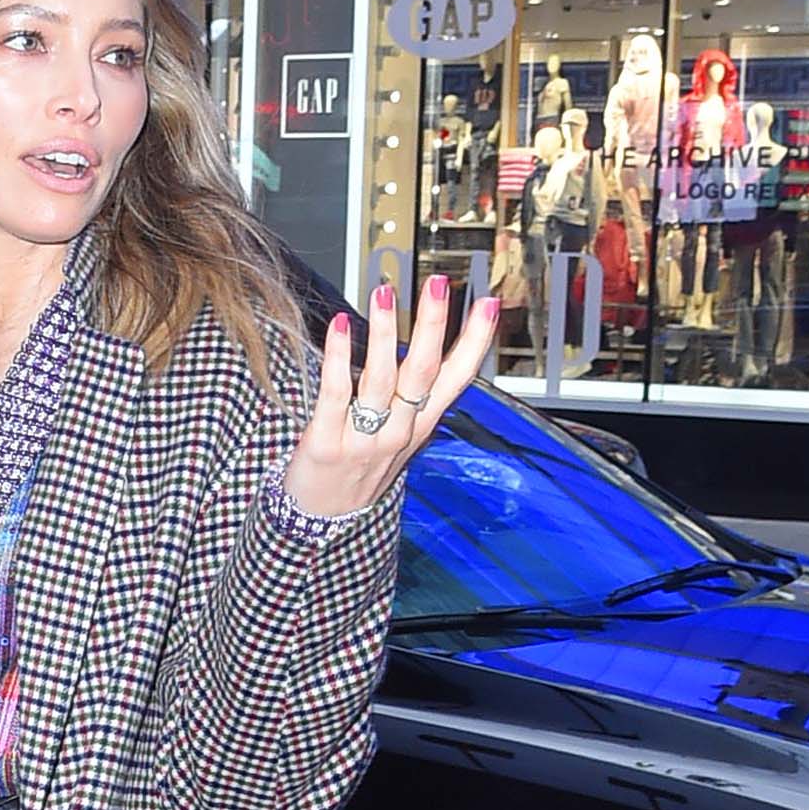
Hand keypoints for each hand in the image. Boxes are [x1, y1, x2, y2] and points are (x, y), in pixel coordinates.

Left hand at [282, 274, 498, 522]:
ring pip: (381, 379)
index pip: (456, 379)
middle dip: (432, 325)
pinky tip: (339, 325)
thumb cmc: (357, 472)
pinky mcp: (326, 445)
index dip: (474, 342)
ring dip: (383, 332)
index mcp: (420, 425)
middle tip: (438, 283)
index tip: (487, 304)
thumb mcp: (399, 439)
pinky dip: (338, 358)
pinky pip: (335, 395)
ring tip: (384, 292)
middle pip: (422, 372)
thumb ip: (412, 398)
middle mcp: (399, 432)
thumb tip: (424, 346)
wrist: (320, 526)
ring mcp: (364, 440)